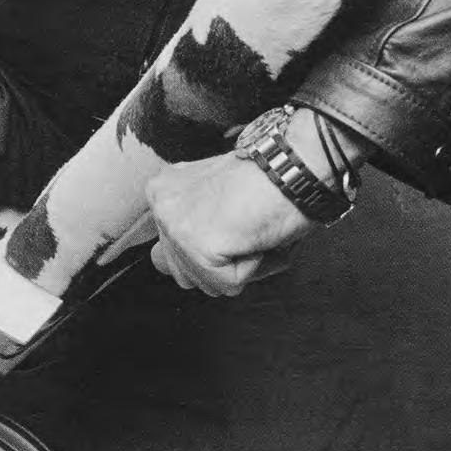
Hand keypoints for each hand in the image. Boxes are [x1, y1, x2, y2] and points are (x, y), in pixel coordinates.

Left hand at [145, 108, 366, 297]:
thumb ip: (187, 222)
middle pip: (185, 274)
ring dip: (239, 265)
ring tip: (250, 228)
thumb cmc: (266, 180)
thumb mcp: (212, 194)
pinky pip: (229, 284)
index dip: (210, 247)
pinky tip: (255, 233)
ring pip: (208, 283)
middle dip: (220, 262)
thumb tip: (160, 261)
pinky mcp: (197, 246)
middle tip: (243, 226)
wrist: (290, 165)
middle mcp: (161, 206)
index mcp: (162, 191)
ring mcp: (176, 226)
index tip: (230, 222)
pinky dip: (254, 267)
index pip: (170, 252)